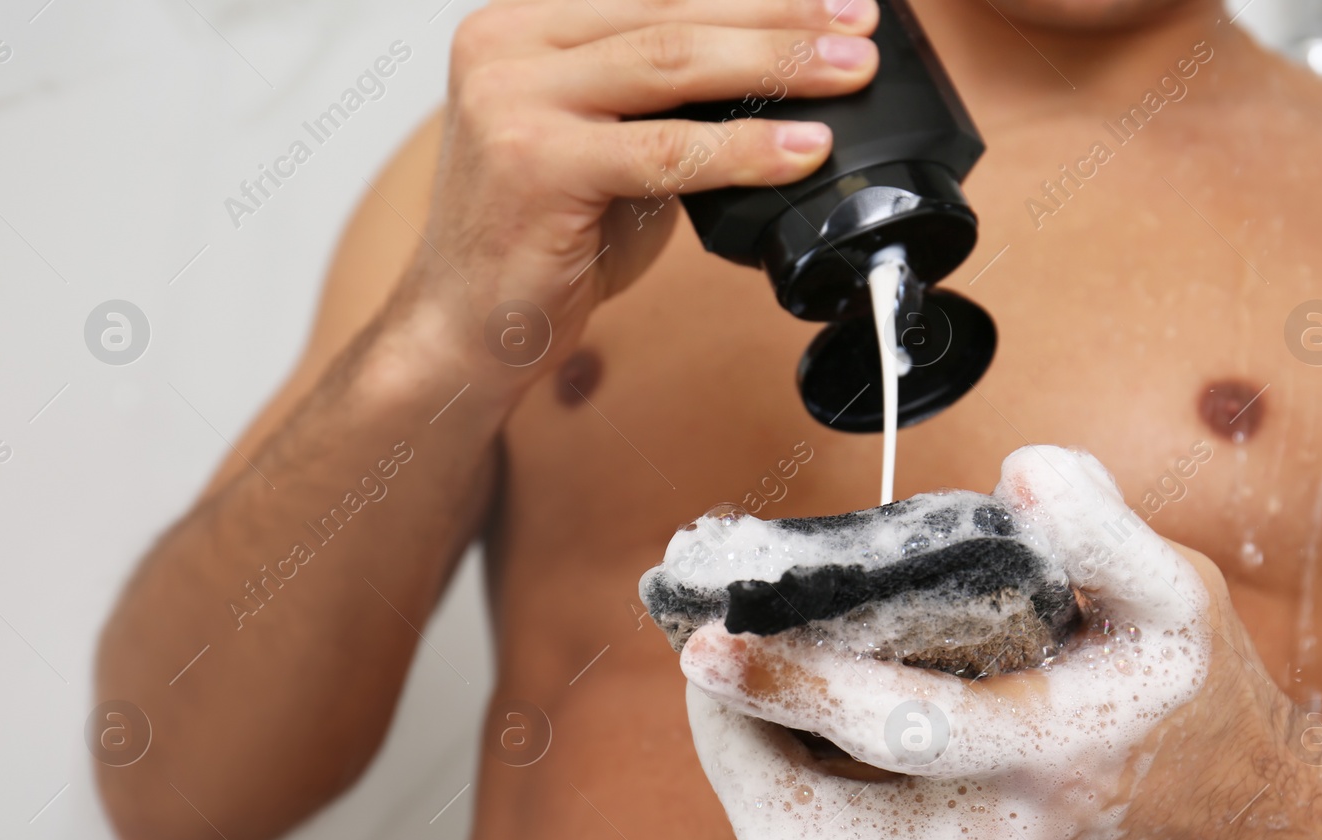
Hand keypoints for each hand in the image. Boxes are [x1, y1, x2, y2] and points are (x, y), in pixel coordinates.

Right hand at [406, 0, 880, 397]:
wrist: (463, 327)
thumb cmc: (541, 239)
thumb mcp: (605, 144)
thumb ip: (663, 101)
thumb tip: (775, 74)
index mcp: (523, 24)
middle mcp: (507, 45)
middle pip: (671, 13)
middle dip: (779, 18)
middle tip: (858, 26)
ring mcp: (512, 99)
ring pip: (671, 64)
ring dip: (774, 67)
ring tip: (848, 75)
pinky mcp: (535, 162)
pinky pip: (665, 150)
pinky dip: (744, 149)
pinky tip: (801, 150)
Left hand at [678, 447, 1294, 839]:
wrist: (1246, 831)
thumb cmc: (1194, 700)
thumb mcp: (1180, 595)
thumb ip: (1105, 530)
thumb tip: (1020, 472)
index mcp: (1050, 753)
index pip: (899, 731)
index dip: (793, 686)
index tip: (708, 641)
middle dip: (734, 751)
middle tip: (709, 663)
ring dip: (751, 783)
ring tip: (741, 699)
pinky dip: (797, 816)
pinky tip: (795, 748)